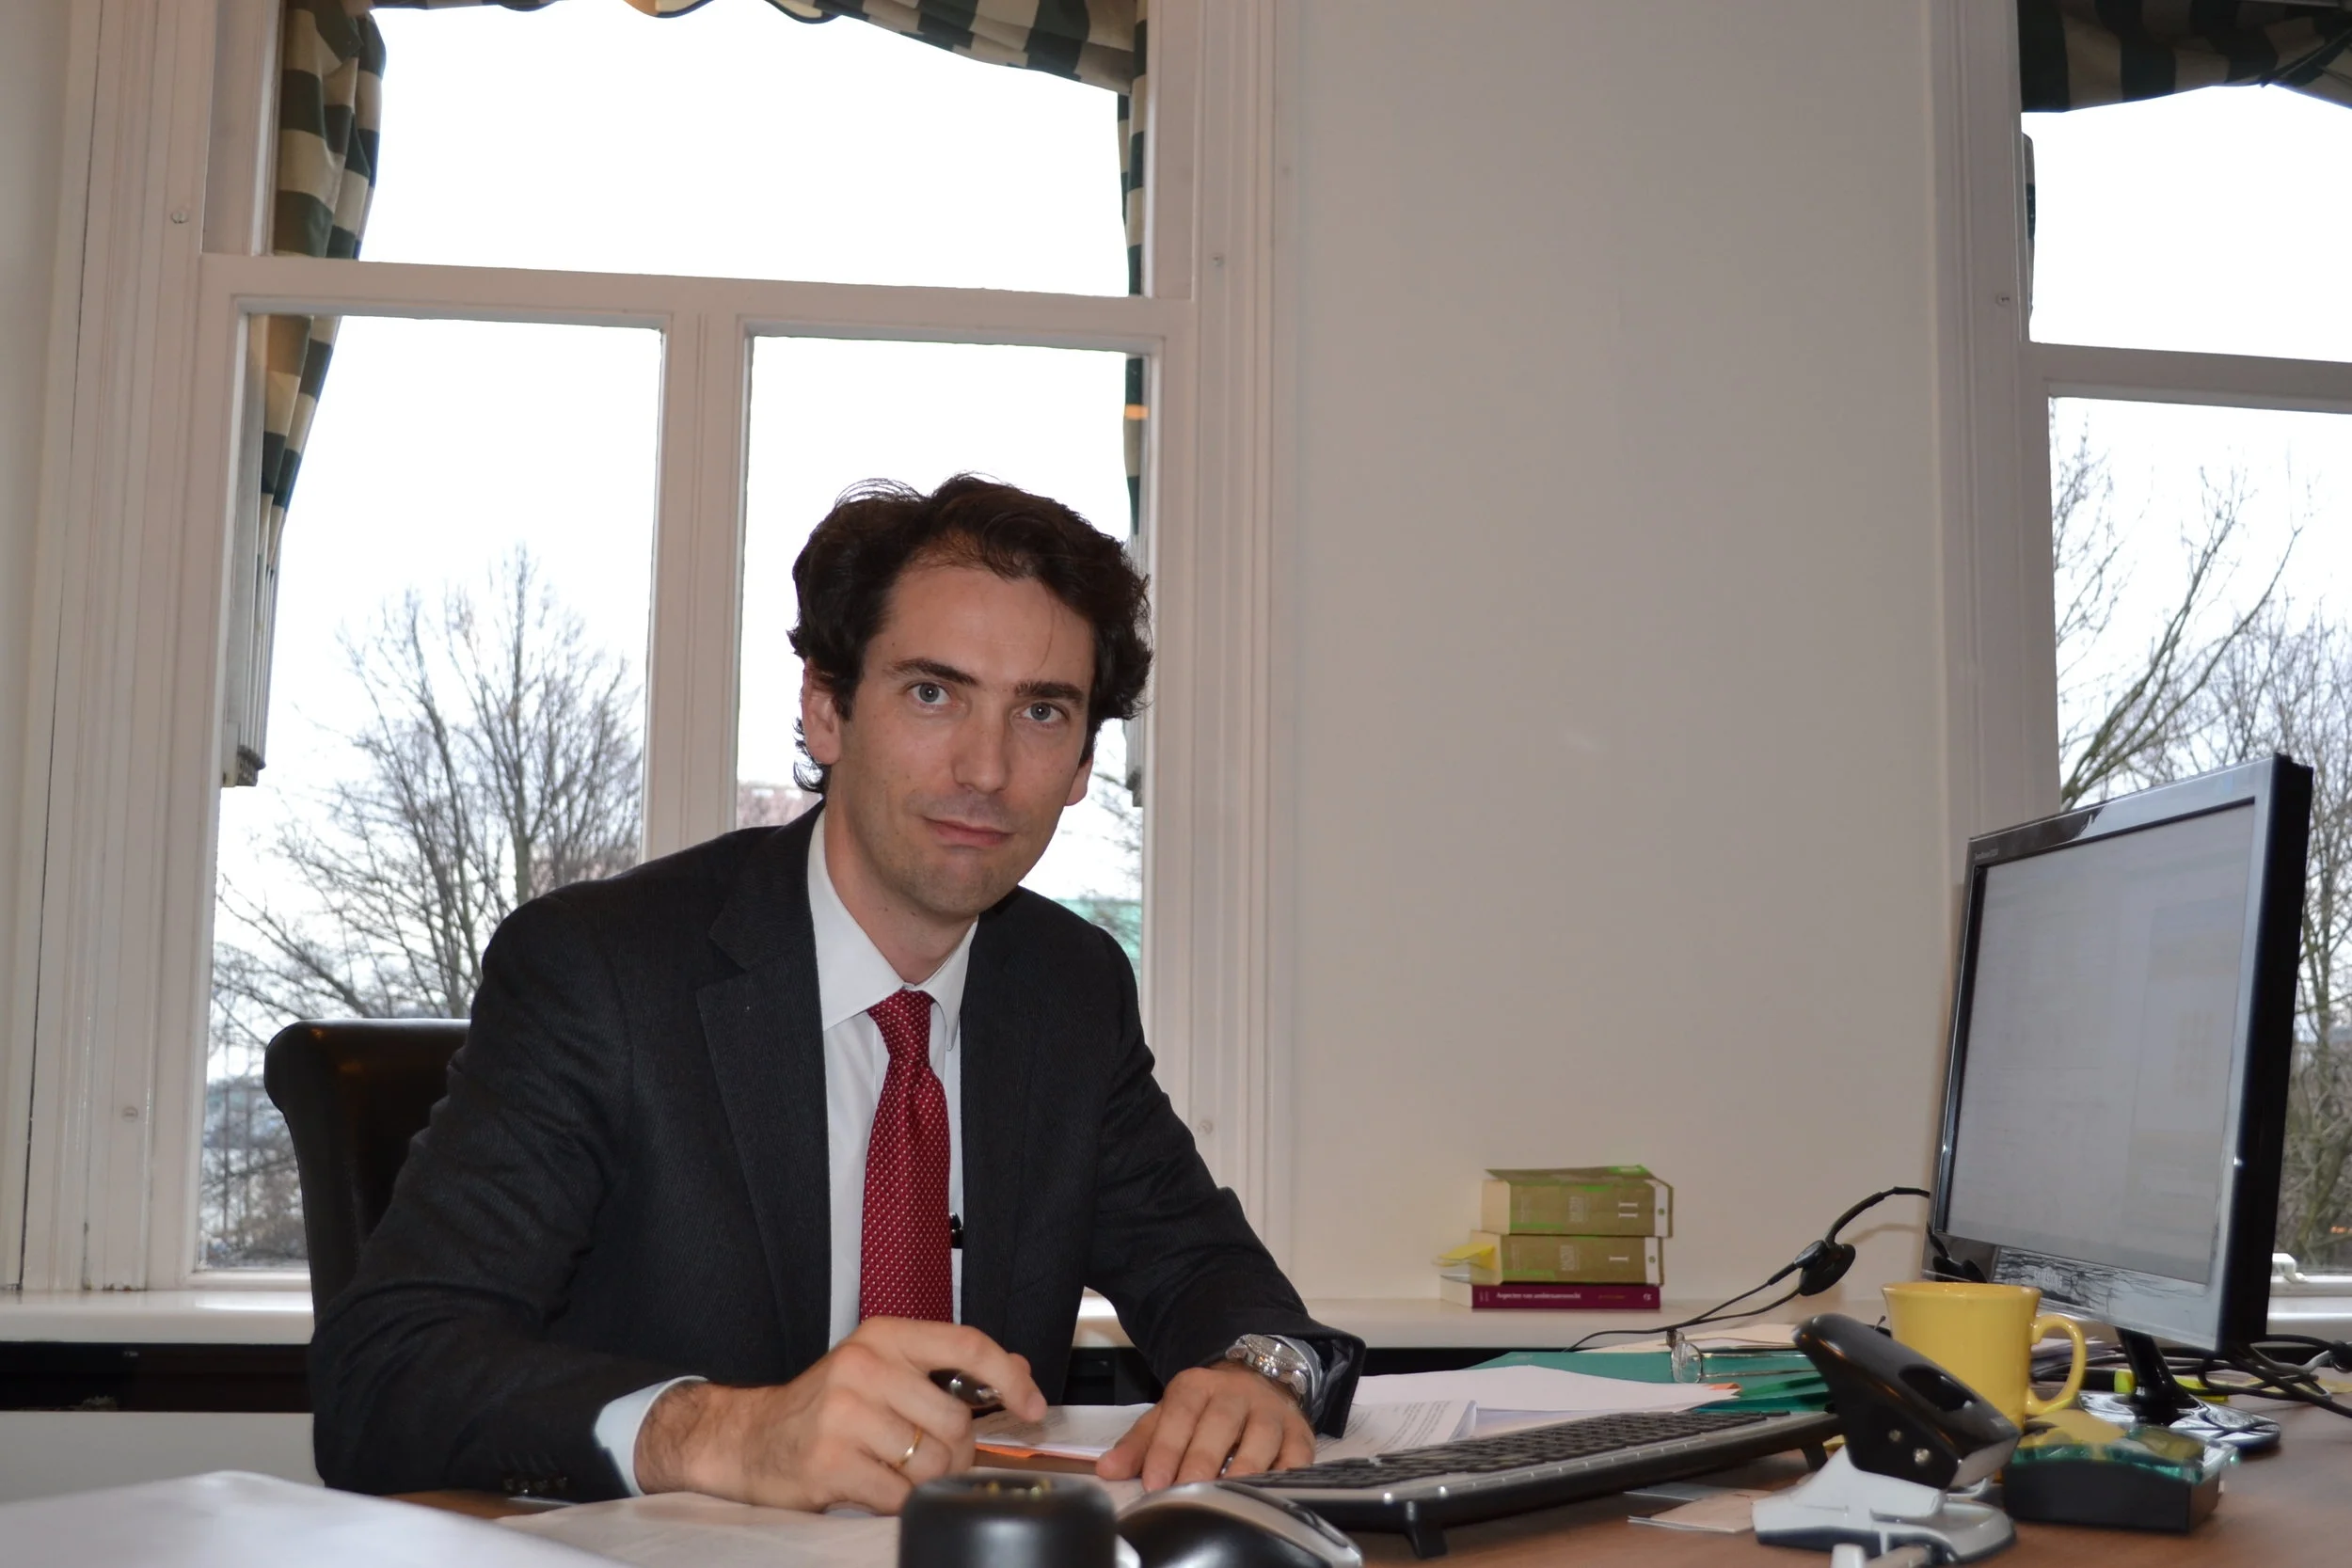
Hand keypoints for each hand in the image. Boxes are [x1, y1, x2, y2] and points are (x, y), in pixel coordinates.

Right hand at [633, 1318, 1044, 1511]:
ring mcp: (844, 1415)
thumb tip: (1020, 1370)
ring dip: (930, 1480)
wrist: (750, 1437)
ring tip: (905, 1474)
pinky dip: (901, 1501)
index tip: (1031, 1406)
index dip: (1010, 1377)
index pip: (967, 1345)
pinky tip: (881, 1489)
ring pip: (931, 1461)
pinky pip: (898, 1494)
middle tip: (939, 1460)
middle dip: (959, 1452)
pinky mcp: (830, 1462)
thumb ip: (948, 1367)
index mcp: (884, 1336)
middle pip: (955, 1419)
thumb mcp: (884, 1368)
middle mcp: (864, 1366)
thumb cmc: (826, 1405)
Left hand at [1097, 1363, 1314, 1489]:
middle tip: (1186, 1490)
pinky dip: (1286, 1473)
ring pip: (1260, 1437)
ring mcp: (1270, 1412)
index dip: (1166, 1449)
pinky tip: (1269, 1490)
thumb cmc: (1208, 1407)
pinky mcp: (1299, 1433)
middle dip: (1202, 1460)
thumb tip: (1108, 1469)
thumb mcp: (1169, 1414)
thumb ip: (1139, 1443)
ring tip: (1227, 1494)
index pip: (1180, 1414)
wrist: (1259, 1381)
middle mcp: (1237, 1394)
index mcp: (1198, 1387)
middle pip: (1220, 1423)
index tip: (1155, 1481)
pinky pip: (1296, 1454)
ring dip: (1244, 1468)